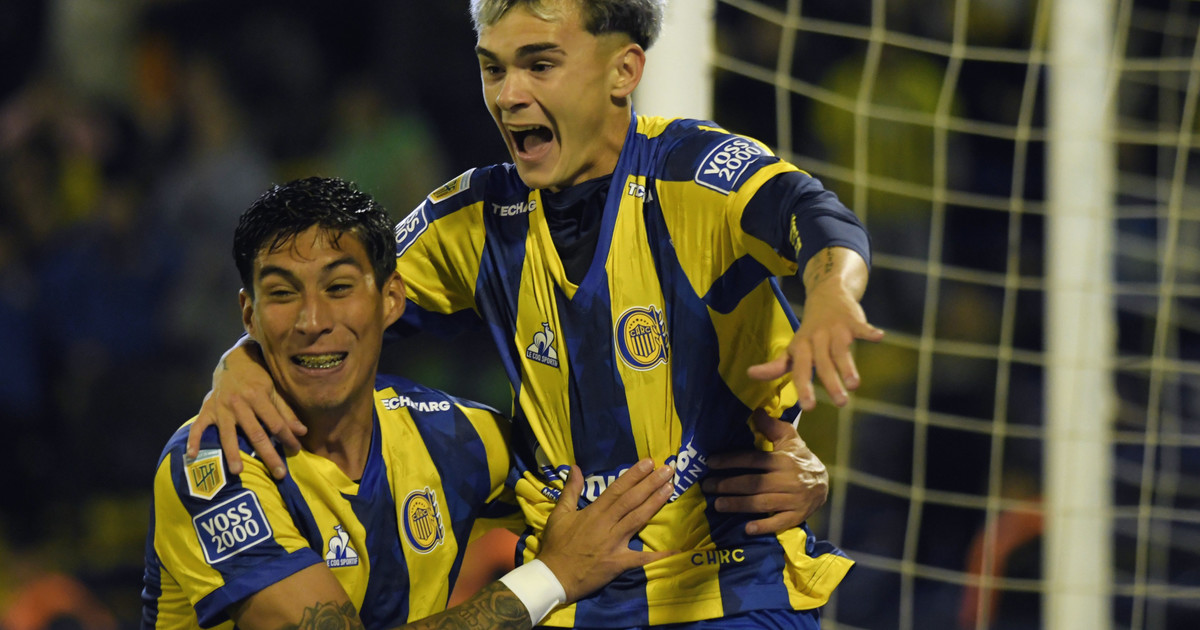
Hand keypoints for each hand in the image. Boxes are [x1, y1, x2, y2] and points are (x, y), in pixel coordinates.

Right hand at [186, 338, 305, 478]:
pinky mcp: (206, 409)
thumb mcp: (274, 390)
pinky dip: (193, 440)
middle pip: (256, 433)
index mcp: (258, 396)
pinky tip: (192, 455)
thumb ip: (286, 412)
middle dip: (268, 454)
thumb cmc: (258, 377)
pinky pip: (197, 426)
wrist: (233, 360)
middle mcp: (238, 403)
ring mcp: (220, 407)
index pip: (276, 423)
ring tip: (238, 471)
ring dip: (232, 453)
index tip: (296, 451)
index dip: (287, 438)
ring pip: (228, 434)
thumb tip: (302, 432)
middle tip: (279, 473)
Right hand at [536, 460, 675, 602]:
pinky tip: (676, 549)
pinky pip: (641, 558)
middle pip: (631, 500)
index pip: (617, 489)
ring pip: (638, 519)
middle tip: (668, 469)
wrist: (554, 577)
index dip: (634, 475)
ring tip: (670, 488)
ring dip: (655, 503)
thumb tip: (575, 467)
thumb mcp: (559, 514)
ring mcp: (614, 543)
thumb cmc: (556, 545)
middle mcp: (607, 524)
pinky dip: (658, 555)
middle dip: (650, 483)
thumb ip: (570, 490)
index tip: (649, 463)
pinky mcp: (619, 562)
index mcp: (594, 512)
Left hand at [703, 409, 827, 534]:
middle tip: (707, 486)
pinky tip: (748, 528)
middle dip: (727, 485)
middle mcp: (787, 479)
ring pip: (761, 502)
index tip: (710, 463)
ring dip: (738, 504)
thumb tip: (756, 411)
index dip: (730, 461)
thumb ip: (772, 427)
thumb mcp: (790, 439)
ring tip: (717, 505)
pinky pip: (779, 521)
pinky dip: (764, 526)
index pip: (752, 459)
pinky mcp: (797, 515)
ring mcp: (793, 499)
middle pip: (753, 483)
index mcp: (783, 459)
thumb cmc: (800, 458)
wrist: (825, 482)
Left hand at [748, 247, 882, 410]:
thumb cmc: (810, 330)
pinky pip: (860, 327)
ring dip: (848, 366)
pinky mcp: (852, 320)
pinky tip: (879, 336)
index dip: (804, 388)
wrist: (826, 293)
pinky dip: (869, 331)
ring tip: (855, 384)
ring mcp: (835, 329)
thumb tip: (749, 374)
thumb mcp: (793, 347)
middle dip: (831, 383)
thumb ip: (776, 365)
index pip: (800, 370)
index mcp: (801, 347)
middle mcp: (816, 338)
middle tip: (841, 403)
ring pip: (841, 350)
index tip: (808, 407)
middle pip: (823, 363)